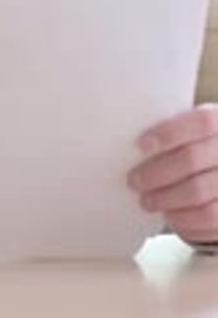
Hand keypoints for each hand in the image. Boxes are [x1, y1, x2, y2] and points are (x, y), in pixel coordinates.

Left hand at [128, 105, 217, 242]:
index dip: (169, 133)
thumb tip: (132, 145)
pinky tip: (168, 213)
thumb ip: (172, 135)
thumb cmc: (196, 151)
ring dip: (165, 198)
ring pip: (197, 191)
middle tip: (133, 180)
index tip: (140, 145)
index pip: (201, 122)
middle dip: (156, 172)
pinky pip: (207, 216)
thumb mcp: (190, 134)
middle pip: (192, 159)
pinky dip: (182, 217)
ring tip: (146, 200)